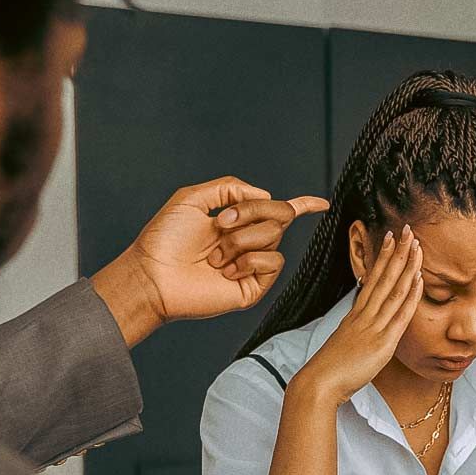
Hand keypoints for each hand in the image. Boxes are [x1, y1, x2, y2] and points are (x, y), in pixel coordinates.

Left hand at [92, 177, 327, 345]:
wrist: (153, 275)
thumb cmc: (164, 240)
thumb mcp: (192, 199)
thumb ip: (229, 188)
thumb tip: (265, 194)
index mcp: (236, 222)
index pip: (275, 212)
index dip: (301, 205)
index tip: (322, 203)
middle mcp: (247, 242)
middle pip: (279, 215)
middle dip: (250, 212)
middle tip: (220, 224)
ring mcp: (251, 264)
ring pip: (273, 237)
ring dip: (239, 240)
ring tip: (213, 256)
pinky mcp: (254, 286)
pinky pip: (273, 262)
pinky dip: (249, 260)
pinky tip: (226, 271)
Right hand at [292, 226, 423, 407]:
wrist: (320, 383)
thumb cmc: (330, 368)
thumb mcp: (346, 342)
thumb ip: (359, 330)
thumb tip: (368, 326)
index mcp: (356, 314)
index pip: (372, 279)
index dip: (382, 257)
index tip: (390, 238)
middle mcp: (365, 315)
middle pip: (384, 277)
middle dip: (397, 252)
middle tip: (406, 230)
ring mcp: (374, 327)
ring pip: (393, 290)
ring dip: (406, 266)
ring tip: (415, 244)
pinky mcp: (382, 342)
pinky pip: (399, 315)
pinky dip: (410, 296)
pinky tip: (418, 279)